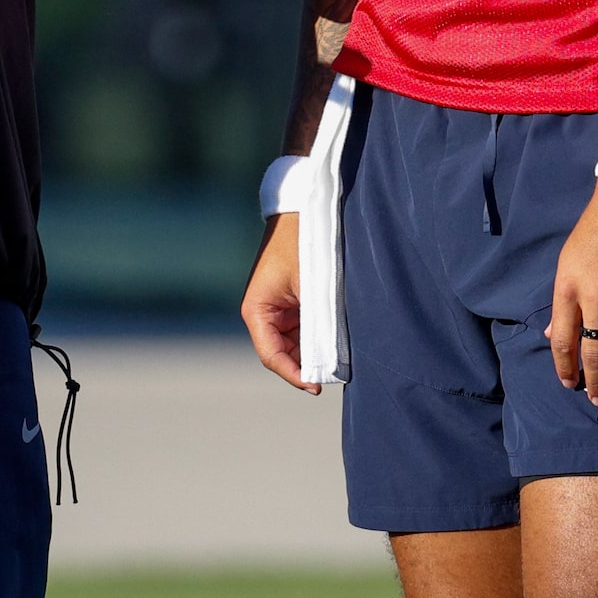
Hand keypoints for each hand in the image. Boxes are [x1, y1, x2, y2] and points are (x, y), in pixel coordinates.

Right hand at [241, 213, 323, 393]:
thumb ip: (318, 328)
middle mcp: (262, 311)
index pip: (272, 355)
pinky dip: (318, 338)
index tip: (318, 386)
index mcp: (257, 309)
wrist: (306, 210)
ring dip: (314, 352)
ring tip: (340, 359)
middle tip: (336, 374)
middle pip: (282, 353)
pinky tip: (337, 340)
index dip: (294, 374)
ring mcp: (277, 307)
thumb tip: (329, 364)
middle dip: (306, 365)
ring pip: (294, 344)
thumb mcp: (313, 290)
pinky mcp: (292, 302)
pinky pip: (303, 330)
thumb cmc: (305, 246)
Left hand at [552, 176, 597, 406]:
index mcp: (568, 287)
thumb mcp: (566, 263)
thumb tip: (556, 336)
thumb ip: (562, 303)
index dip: (565, 366)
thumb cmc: (593, 233)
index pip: (563, 338)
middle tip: (597, 399)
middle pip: (596, 350)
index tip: (568, 383)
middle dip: (595, 380)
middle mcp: (597, 294)